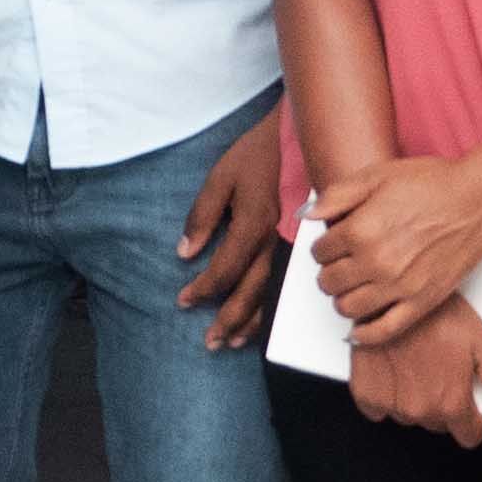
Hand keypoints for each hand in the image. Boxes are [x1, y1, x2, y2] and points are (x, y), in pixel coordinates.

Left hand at [175, 104, 289, 352]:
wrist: (297, 138)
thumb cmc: (255, 156)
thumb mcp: (220, 176)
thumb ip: (202, 215)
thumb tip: (184, 252)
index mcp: (254, 222)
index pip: (226, 268)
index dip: (203, 288)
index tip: (183, 301)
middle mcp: (276, 240)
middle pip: (252, 290)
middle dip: (229, 319)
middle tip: (209, 342)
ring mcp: (292, 245)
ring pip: (272, 293)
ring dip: (252, 321)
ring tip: (232, 343)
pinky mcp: (298, 245)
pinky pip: (285, 284)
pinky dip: (272, 308)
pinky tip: (260, 323)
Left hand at [309, 146, 481, 349]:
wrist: (479, 198)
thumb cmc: (431, 183)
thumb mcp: (376, 175)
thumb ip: (335, 197)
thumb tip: (305, 215)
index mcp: (360, 230)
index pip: (319, 252)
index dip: (322, 247)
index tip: (332, 244)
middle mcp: (375, 263)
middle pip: (329, 282)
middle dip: (329, 272)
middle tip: (340, 264)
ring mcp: (399, 287)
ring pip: (347, 308)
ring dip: (342, 299)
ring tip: (351, 287)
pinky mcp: (422, 302)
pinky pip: (383, 331)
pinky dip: (364, 335)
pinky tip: (357, 330)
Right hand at [346, 299, 481, 446]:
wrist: (394, 295)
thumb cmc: (437, 314)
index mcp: (452, 402)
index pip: (469, 435)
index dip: (471, 417)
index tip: (465, 398)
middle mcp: (421, 409)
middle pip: (439, 423)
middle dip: (441, 401)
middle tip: (440, 367)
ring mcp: (392, 403)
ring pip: (410, 416)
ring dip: (413, 396)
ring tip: (416, 362)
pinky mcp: (366, 393)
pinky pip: (378, 409)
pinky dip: (385, 393)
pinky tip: (394, 370)